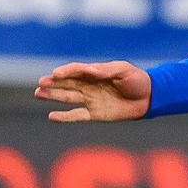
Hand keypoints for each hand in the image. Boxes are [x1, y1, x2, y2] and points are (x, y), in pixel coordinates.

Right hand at [34, 61, 152, 122]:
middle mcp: (89, 85)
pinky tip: (51, 116)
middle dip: (52, 83)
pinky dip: (64, 117)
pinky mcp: (95, 114)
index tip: (55, 74)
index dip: (65, 72)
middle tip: (39, 84)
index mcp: (94, 72)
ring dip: (52, 96)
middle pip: (66, 84)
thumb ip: (106, 70)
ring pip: (67, 97)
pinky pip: (76, 115)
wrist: (149, 98)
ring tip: (37, 94)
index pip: (75, 71)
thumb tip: (90, 70)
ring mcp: (90, 100)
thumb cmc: (136, 80)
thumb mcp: (123, 70)